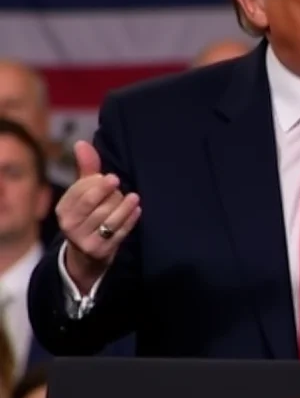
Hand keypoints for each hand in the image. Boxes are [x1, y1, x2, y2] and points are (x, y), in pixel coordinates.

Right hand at [57, 141, 140, 291]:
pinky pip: (119, 233)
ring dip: (124, 206)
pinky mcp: (100, 252)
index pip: (81, 192)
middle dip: (111, 194)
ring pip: (108, 219)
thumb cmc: (88, 214)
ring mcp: (84, 241)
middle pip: (95, 205)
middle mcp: (70, 226)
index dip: (98, 184)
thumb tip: (81, 143)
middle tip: (121, 187)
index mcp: (63, 209)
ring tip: (134, 197)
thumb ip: (86, 168)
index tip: (113, 178)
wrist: (88, 254)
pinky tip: (137, 210)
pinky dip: (130, 220)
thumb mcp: (83, 193)